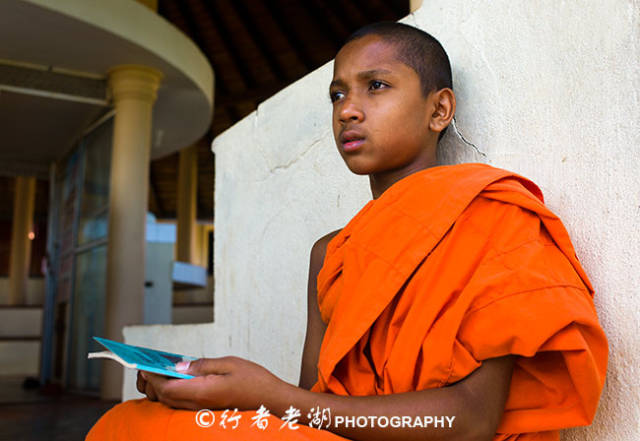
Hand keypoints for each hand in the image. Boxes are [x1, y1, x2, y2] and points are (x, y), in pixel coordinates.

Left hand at [138, 356, 285, 410]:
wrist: (272, 400)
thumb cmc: (254, 380)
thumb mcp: (228, 364)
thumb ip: (201, 365)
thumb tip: (178, 366)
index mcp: (202, 392)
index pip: (166, 388)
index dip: (152, 377)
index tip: (145, 365)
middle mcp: (198, 404)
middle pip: (164, 398)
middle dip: (151, 383)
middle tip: (148, 367)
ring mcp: (202, 409)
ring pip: (170, 403)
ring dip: (160, 389)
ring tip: (159, 371)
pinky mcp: (205, 410)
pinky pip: (181, 403)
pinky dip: (172, 392)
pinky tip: (176, 379)